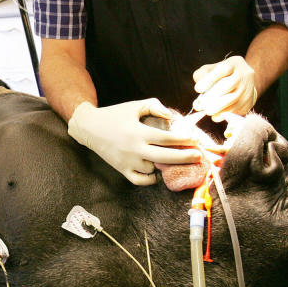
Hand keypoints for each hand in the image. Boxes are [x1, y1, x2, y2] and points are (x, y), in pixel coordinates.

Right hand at [67, 100, 202, 185]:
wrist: (89, 127)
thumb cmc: (115, 114)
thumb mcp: (134, 106)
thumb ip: (155, 106)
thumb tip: (172, 116)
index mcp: (139, 132)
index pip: (167, 138)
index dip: (184, 139)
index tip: (195, 139)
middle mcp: (135, 149)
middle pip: (166, 157)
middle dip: (185, 157)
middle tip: (198, 156)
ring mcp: (128, 161)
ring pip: (153, 169)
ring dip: (164, 166)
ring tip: (173, 160)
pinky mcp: (122, 170)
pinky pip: (140, 180)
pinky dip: (150, 178)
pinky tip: (156, 172)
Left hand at [192, 56, 257, 119]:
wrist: (244, 83)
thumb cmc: (222, 76)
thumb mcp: (211, 70)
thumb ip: (201, 76)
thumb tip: (199, 91)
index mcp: (234, 63)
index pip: (223, 69)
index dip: (209, 80)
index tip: (197, 89)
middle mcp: (244, 74)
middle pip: (228, 84)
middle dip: (212, 95)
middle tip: (200, 104)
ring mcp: (248, 88)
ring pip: (234, 98)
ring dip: (217, 107)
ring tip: (207, 111)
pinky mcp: (249, 102)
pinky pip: (237, 110)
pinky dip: (224, 115)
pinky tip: (215, 116)